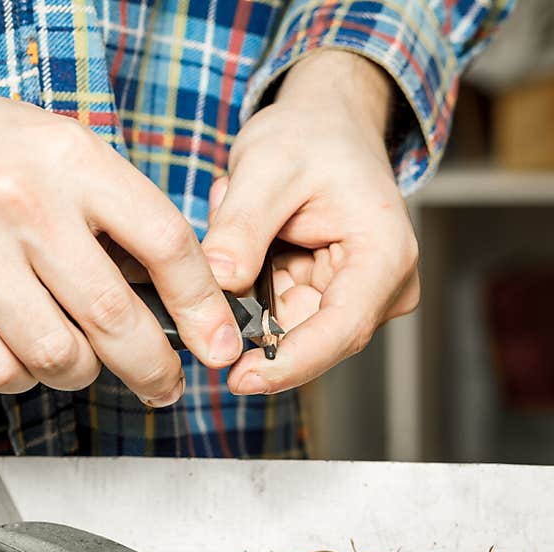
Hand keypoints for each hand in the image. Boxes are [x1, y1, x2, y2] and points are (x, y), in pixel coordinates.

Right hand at [0, 41, 243, 404]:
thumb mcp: (52, 144)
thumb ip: (108, 206)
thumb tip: (163, 281)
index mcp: (71, 161)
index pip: (165, 243)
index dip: (203, 305)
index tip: (219, 342)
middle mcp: (26, 207)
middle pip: (115, 317)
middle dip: (155, 368)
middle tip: (165, 384)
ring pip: (57, 356)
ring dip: (82, 374)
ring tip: (84, 363)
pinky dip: (22, 377)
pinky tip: (25, 358)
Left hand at [201, 50, 419, 394]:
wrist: (324, 125)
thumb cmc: (310, 137)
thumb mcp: (267, 167)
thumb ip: (241, 227)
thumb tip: (217, 283)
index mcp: (383, 256)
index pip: (340, 331)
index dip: (288, 364)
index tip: (239, 378)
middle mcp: (377, 287)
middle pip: (306, 337)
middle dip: (248, 308)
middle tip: (217, 246)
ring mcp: (350, 296)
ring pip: (279, 325)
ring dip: (243, 280)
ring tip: (237, 213)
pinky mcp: (321, 297)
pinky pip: (270, 309)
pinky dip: (246, 275)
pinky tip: (245, 225)